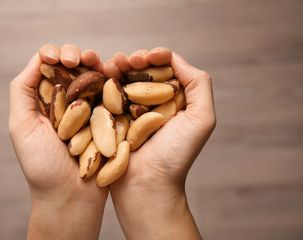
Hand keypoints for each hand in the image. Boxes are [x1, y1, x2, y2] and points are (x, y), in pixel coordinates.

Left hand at [9, 44, 106, 239]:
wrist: (71, 196)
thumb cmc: (42, 165)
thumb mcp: (21, 126)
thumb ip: (23, 90)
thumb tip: (39, 58)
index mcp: (45, 101)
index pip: (48, 66)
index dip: (54, 54)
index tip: (59, 59)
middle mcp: (67, 102)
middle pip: (73, 67)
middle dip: (76, 55)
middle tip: (79, 59)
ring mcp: (90, 109)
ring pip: (94, 76)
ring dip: (95, 62)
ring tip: (96, 61)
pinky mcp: (108, 119)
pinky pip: (111, 93)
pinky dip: (113, 78)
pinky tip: (113, 72)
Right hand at [107, 48, 215, 238]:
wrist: (146, 186)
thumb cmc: (176, 155)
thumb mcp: (202, 119)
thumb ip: (199, 84)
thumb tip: (176, 59)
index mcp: (174, 101)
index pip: (166, 69)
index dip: (157, 57)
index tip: (148, 57)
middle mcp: (153, 104)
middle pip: (143, 73)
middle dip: (135, 60)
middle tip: (128, 59)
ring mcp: (131, 112)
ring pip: (124, 81)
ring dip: (118, 67)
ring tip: (113, 63)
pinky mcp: (112, 120)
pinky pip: (108, 96)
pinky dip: (104, 82)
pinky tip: (102, 74)